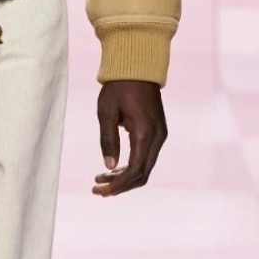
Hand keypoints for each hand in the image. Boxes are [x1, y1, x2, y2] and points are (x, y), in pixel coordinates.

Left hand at [94, 80, 167, 197]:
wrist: (138, 67)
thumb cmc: (119, 87)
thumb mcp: (106, 112)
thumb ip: (108, 139)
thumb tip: (109, 167)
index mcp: (145, 132)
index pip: (135, 170)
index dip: (118, 185)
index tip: (101, 190)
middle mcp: (157, 137)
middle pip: (142, 174)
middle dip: (121, 186)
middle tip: (98, 190)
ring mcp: (160, 135)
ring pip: (145, 168)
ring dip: (125, 178)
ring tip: (101, 181)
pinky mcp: (157, 132)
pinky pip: (146, 158)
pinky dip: (131, 167)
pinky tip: (114, 169)